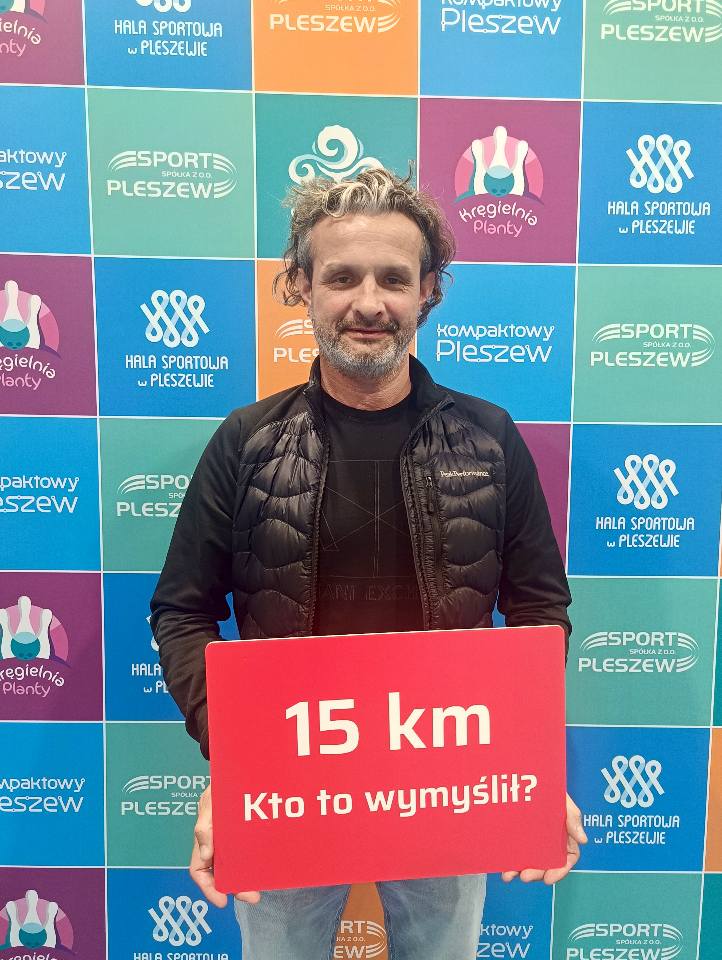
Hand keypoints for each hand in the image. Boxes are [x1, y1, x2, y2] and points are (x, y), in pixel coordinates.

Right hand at [190, 784, 260, 906]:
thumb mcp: (209, 802)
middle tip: (253, 896)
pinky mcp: (248, 836)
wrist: (237, 771)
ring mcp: (233, 842)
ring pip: (237, 867)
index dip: (209, 889)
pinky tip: (268, 868)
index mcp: (203, 840)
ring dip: (247, 879)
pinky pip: (250, 854)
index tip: (223, 901)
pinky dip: (257, 864)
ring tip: (262, 887)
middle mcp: (217, 845)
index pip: (200, 871)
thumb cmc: (218, 787)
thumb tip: (206, 855)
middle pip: (221, 874)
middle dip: (235, 888)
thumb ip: (205, 826)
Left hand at [501, 792, 586, 884]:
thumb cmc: (549, 785)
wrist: (525, 772)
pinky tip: (502, 865)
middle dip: (536, 873)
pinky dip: (509, 861)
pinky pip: (514, 851)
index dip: (559, 871)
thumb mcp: (563, 798)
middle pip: (546, 864)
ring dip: (519, 871)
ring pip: (529, 861)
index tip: (548, 879)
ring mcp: (532, 839)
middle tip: (525, 876)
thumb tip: (583, 840)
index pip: (567, 858)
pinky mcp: (517, 835)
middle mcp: (550, 841)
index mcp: (565, 836)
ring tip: (508, 875)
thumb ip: (573, 816)